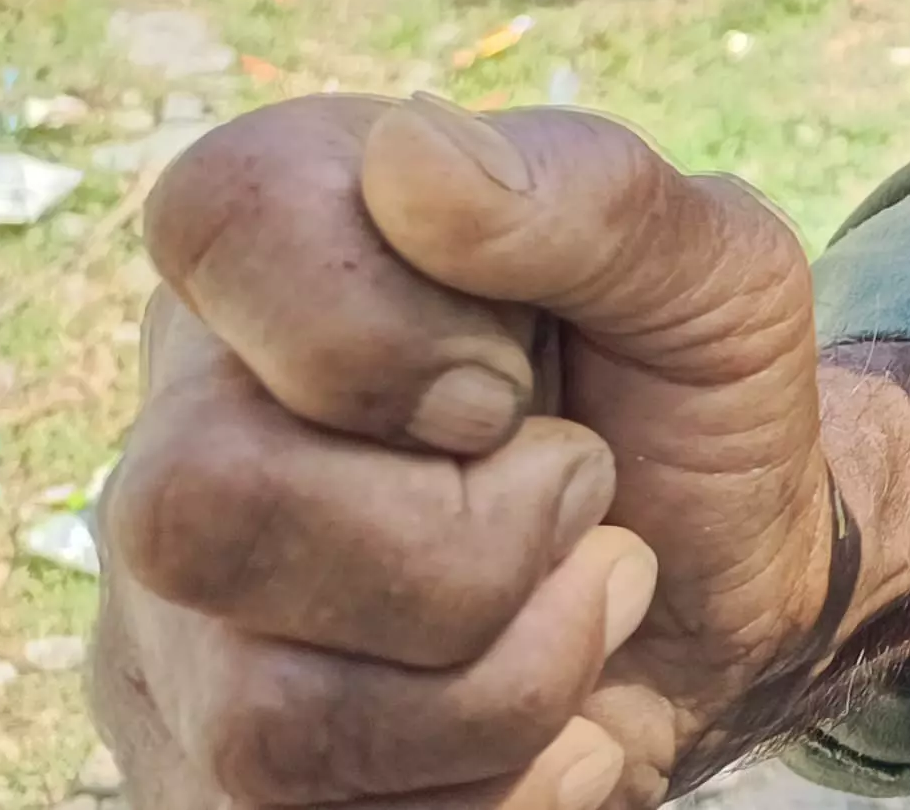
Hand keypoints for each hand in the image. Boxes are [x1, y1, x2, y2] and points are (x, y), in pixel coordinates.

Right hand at [92, 99, 838, 807]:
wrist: (737, 594)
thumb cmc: (694, 400)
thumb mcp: (716, 267)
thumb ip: (588, 191)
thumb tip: (409, 161)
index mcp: (286, 243)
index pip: (213, 215)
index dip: (378, 324)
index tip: (507, 377)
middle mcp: (181, 424)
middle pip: (201, 508)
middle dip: (467, 541)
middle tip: (581, 493)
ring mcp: (173, 622)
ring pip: (263, 719)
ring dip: (509, 683)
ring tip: (591, 605)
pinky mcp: (203, 779)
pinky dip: (497, 795)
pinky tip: (561, 729)